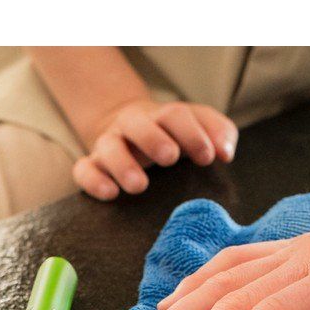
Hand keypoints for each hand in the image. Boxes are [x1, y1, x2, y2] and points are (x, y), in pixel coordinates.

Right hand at [73, 98, 238, 200]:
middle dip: (154, 139)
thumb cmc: (175, 136)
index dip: (192, 133)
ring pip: (109, 147)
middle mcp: (134, 127)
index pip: (176, 116)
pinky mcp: (93, 165)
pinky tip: (110, 194)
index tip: (207, 156)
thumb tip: (226, 152)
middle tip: (170, 157)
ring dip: (123, 165)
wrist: (131, 131)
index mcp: (163, 118)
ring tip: (140, 186)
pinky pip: (84, 169)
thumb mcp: (200, 128)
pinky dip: (94, 180)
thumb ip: (219, 133)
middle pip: (139, 124)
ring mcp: (111, 145)